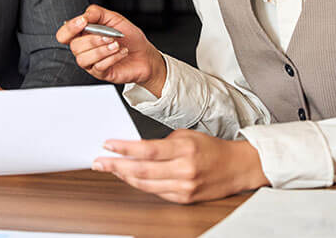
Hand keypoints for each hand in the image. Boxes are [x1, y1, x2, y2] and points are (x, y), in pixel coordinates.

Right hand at [56, 4, 166, 95]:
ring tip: (116, 45)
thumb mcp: (113, 18)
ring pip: (83, 59)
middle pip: (74, 47)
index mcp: (84, 34)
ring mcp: (92, 63)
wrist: (145, 54)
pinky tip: (121, 52)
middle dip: (93, 39)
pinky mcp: (101, 73)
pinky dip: (112, 57)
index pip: (64, 34)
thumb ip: (96, 13)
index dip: (70, 28)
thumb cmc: (129, 37)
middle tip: (110, 36)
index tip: (83, 21)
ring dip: (102, 50)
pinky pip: (98, 67)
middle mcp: (85, 49)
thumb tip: (83, 16)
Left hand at [92, 130, 268, 203]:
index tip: (107, 145)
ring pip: (146, 184)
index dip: (124, 148)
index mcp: (183, 148)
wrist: (236, 167)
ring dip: (124, 176)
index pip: (147, 150)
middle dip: (116, 166)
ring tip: (110, 168)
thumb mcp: (186, 135)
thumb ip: (162, 142)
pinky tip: (129, 177)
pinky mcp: (184, 199)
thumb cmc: (210, 147)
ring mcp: (184, 187)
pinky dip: (140, 184)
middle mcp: (183, 169)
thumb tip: (136, 147)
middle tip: (99, 161)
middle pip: (142, 170)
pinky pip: (156, 192)